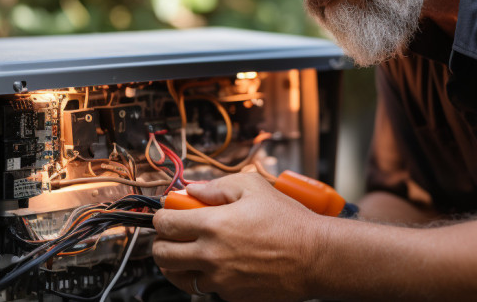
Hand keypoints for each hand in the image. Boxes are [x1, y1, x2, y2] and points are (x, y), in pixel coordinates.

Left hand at [152, 172, 328, 301]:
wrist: (315, 257)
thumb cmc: (289, 222)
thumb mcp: (255, 188)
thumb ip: (218, 186)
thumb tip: (193, 189)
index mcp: (214, 224)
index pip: (165, 223)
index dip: (161, 215)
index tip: (167, 212)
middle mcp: (211, 254)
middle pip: (162, 254)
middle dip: (162, 241)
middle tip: (173, 233)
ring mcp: (220, 279)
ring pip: (178, 276)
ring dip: (176, 263)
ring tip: (188, 251)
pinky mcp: (231, 295)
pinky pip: (205, 287)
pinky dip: (205, 275)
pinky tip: (219, 262)